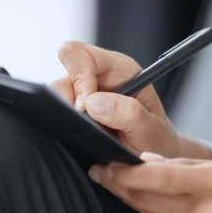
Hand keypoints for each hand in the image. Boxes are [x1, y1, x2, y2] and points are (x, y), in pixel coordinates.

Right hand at [51, 41, 209, 158]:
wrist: (155, 157)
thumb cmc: (157, 139)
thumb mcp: (152, 129)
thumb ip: (130, 114)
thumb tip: (92, 103)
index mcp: (119, 69)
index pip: (81, 55)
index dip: (78, 78)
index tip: (84, 107)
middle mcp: (97, 77)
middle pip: (61, 72)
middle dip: (66, 99)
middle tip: (82, 123)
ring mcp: (83, 95)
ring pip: (54, 94)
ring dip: (65, 115)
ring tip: (88, 134)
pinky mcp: (73, 112)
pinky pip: (55, 112)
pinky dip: (63, 125)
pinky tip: (81, 137)